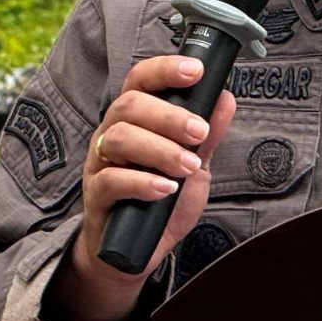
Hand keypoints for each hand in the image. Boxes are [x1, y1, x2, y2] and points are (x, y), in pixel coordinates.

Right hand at [44, 53, 236, 320]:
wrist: (136, 251)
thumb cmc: (162, 201)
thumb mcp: (194, 166)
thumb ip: (207, 135)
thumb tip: (225, 99)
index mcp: (135, 120)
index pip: (141, 81)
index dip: (165, 69)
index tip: (196, 71)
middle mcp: (112, 134)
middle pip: (128, 106)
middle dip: (169, 116)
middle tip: (200, 132)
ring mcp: (100, 164)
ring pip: (118, 139)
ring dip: (160, 150)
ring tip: (189, 166)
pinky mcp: (95, 196)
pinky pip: (110, 181)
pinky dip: (142, 182)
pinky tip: (166, 189)